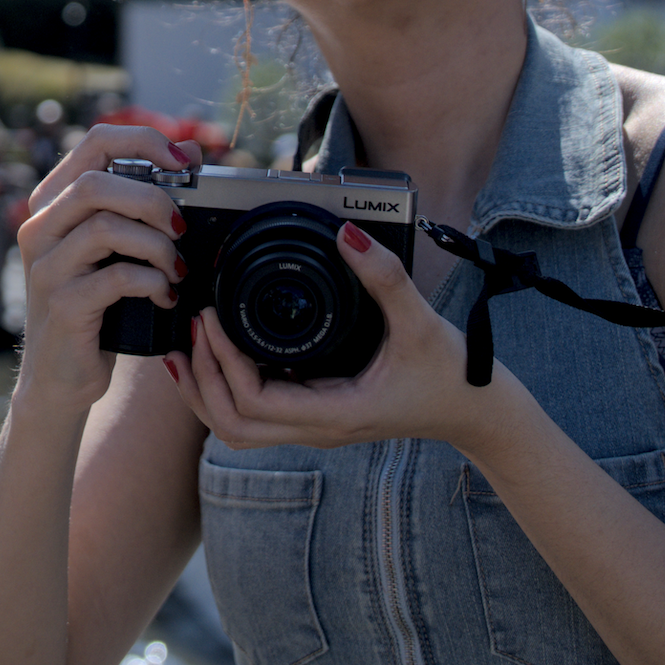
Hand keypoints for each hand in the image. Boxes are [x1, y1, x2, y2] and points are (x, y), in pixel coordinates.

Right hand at [10, 123, 198, 415]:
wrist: (60, 377)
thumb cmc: (96, 307)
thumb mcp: (116, 249)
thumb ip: (142, 201)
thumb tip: (191, 152)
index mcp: (53, 202)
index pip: (94, 143)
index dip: (143, 141)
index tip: (184, 162)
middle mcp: (40, 228)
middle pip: (95, 183)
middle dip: (152, 199)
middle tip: (181, 228)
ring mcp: (46, 267)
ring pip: (105, 227)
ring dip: (156, 246)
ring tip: (176, 269)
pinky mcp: (62, 305)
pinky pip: (116, 277)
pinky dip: (152, 282)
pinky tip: (165, 296)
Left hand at [164, 221, 524, 456]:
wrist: (476, 412)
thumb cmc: (452, 375)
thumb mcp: (420, 321)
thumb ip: (385, 277)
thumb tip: (348, 235)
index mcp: (336, 413)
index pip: (256, 403)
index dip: (224, 364)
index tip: (212, 319)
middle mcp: (318, 429)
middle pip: (233, 426)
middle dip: (202, 380)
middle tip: (191, 330)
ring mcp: (315, 427)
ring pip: (239, 429)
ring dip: (207, 392)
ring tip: (187, 347)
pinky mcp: (317, 416)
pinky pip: (258, 416)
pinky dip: (228, 390)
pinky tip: (220, 356)